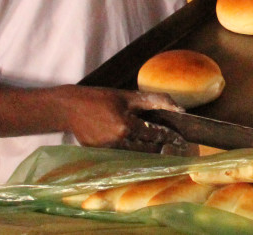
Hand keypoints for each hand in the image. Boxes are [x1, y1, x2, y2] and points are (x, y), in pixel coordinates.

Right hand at [55, 86, 182, 150]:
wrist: (69, 108)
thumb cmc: (100, 98)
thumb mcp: (128, 96)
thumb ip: (155, 100)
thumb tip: (179, 108)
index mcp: (126, 125)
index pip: (156, 134)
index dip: (171, 137)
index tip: (183, 140)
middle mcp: (118, 141)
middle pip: (148, 149)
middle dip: (161, 147)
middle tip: (174, 146)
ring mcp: (108, 150)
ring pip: (136, 155)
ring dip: (148, 151)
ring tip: (158, 148)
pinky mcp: (100, 154)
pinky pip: (122, 156)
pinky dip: (132, 152)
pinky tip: (137, 147)